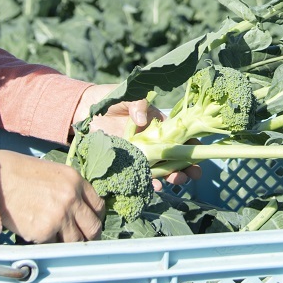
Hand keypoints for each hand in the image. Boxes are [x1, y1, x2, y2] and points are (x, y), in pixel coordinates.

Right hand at [0, 150, 104, 242]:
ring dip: (68, 244)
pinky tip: (37, 235)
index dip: (95, 218)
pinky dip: (47, 244)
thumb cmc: (19, 173)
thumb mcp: (52, 173)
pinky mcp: (44, 232)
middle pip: (93, 228)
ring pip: (76, 242)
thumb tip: (78, 210)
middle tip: (81, 242)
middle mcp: (72, 198)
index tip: (89, 225)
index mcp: (76, 181)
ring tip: (57, 241)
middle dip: (89, 237)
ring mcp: (59, 216)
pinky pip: (53, 245)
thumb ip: (69, 190)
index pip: (99, 207)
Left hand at [73, 84, 197, 187]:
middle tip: (193, 175)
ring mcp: (139, 153)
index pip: (180, 136)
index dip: (191, 145)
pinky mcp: (125, 162)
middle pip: (173, 156)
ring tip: (177, 182)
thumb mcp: (128, 94)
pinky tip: (155, 187)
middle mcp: (152, 141)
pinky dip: (148, 182)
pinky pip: (139, 174)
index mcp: (158, 124)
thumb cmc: (110, 98)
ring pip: (160, 168)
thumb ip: (137, 103)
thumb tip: (142, 120)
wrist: (84, 109)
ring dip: (171, 177)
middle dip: (185, 166)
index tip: (198, 154)